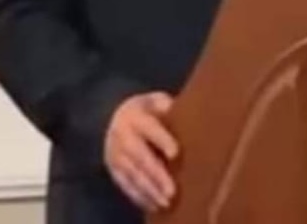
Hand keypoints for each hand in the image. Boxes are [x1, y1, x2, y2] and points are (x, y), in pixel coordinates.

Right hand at [104, 92, 177, 211]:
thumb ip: (170, 110)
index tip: (176, 153)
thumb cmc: (148, 111)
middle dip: (156, 174)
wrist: (116, 117)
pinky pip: (125, 185)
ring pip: (132, 174)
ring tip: (166, 202)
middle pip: (139, 155)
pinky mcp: (113, 169)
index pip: (149, 127)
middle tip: (172, 190)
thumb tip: (193, 121)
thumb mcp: (157, 102)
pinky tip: (154, 205)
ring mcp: (115, 152)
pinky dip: (139, 197)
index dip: (162, 139)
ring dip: (149, 190)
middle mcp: (121, 133)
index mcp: (135, 114)